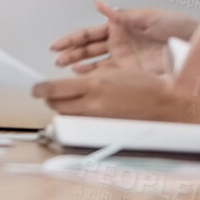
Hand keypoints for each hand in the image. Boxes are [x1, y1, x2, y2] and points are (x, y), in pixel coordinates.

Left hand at [31, 68, 196, 120]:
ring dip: (61, 108)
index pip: (55, 89)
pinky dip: (76, 116)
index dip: (40, 89)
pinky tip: (80, 110)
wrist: (164, 103)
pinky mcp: (104, 127)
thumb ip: (89, 78)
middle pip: (57, 105)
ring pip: (68, 115)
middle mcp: (94, 104)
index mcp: (95, 85)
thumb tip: (70, 83)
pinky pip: (82, 122)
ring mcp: (98, 118)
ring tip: (61, 101)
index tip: (34, 87)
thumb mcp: (114, 71)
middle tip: (45, 92)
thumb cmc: (145, 85)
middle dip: (48, 99)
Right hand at [49, 1, 198, 73]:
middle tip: (57, 57)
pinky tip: (83, 77)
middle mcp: (119, 42)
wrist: (195, 45)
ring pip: (95, 62)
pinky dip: (94, 76)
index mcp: (121, 26)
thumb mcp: (148, 17)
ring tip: (64, 68)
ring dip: (79, 65)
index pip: (90, 33)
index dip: (73, 38)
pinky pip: (109, 74)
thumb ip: (121, 15)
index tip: (59, 44)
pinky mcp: (132, 71)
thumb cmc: (176, 26)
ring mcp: (124, 58)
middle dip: (71, 52)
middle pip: (88, 48)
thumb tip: (100, 4)